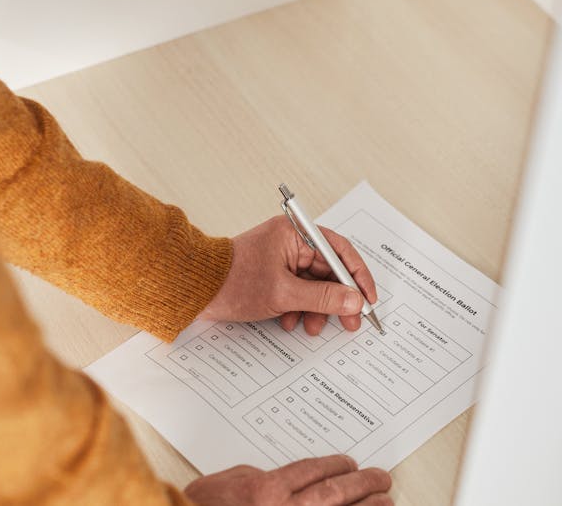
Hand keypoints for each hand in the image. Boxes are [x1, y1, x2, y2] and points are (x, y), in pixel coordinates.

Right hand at [184, 455, 391, 505]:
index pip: (314, 470)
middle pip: (336, 493)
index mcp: (264, 490)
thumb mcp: (227, 483)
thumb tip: (290, 475)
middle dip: (364, 484)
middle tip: (381, 479)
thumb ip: (259, 475)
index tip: (350, 464)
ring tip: (385, 501)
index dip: (338, 465)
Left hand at [201, 216, 378, 333]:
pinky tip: (290, 322)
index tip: (368, 300)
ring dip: (316, 308)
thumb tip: (354, 301)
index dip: (358, 277)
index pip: (340, 251)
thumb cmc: (231, 282)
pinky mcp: (272, 273)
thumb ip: (323, 297)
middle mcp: (290, 241)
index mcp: (295, 233)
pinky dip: (298, 308)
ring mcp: (281, 257)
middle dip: (336, 299)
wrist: (193, 289)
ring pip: (313, 284)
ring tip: (312, 327)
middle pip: (328, 270)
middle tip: (349, 322)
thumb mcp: (284, 294)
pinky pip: (296, 290)